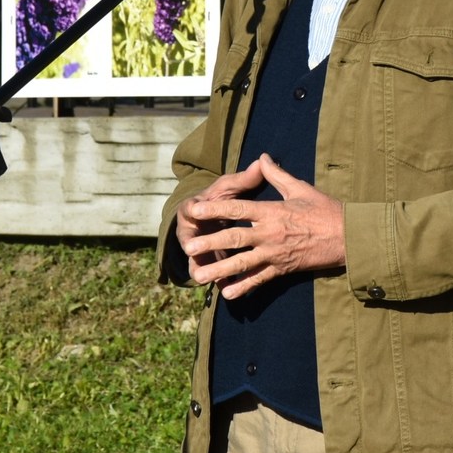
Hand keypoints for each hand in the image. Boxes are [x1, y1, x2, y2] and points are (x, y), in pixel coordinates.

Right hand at [175, 157, 267, 271]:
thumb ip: (244, 179)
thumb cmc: (219, 200)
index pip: (190, 207)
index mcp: (194, 207)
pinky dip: (218, 282)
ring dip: (202, 269)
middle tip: (192, 249)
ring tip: (207, 278)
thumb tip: (261, 162)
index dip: (192, 208)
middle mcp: (192, 230)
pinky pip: (210, 275)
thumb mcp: (229, 187)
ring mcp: (198, 250)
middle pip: (190, 239)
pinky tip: (227, 289)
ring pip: (198, 262)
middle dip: (192, 244)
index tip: (195, 209)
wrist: (208, 219)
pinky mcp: (207, 264)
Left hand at [178, 154, 345, 298]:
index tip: (195, 210)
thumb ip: (276, 174)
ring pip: (242, 263)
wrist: (348, 236)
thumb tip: (262, 157)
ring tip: (199, 276)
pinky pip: (259, 280)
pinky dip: (242, 287)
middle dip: (209, 242)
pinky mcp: (282, 269)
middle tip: (188, 247)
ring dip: (219, 269)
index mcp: (272, 210)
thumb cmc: (325, 210)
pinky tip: (226, 293)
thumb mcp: (300, 188)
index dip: (215, 208)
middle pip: (234, 237)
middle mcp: (270, 233)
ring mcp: (275, 253)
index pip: (238, 208)